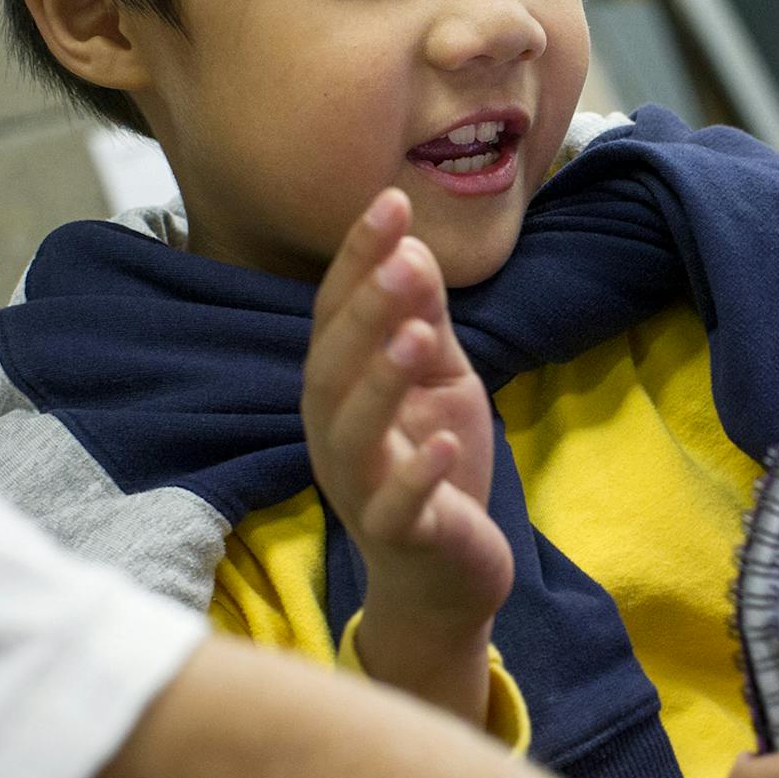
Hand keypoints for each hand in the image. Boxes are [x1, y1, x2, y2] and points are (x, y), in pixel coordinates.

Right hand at [303, 188, 512, 725]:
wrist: (445, 577)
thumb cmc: (435, 471)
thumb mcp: (441, 382)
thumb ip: (425, 322)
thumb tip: (414, 247)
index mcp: (339, 389)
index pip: (337, 313)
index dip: (359, 259)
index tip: (392, 200)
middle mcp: (333, 434)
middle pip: (333, 365)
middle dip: (366, 305)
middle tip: (404, 251)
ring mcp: (360, 488)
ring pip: (352, 431)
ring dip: (382, 380)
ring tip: (417, 333)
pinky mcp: (398, 537)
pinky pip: (396, 506)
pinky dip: (415, 473)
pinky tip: (442, 440)